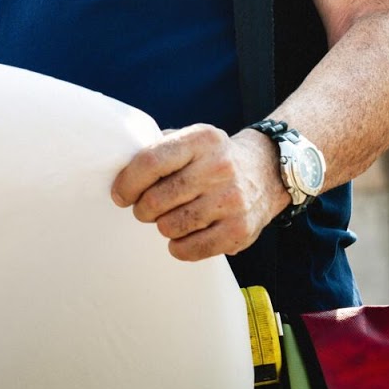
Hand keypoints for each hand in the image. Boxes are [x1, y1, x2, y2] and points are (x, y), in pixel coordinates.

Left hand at [110, 124, 285, 260]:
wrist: (267, 170)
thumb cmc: (215, 157)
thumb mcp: (193, 139)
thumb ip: (160, 149)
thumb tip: (121, 171)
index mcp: (201, 139)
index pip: (150, 162)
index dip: (127, 183)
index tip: (120, 195)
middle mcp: (219, 167)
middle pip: (156, 199)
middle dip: (142, 209)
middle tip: (145, 209)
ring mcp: (231, 200)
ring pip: (171, 226)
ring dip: (161, 226)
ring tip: (169, 218)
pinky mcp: (239, 229)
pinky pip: (191, 249)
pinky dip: (178, 247)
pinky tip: (181, 237)